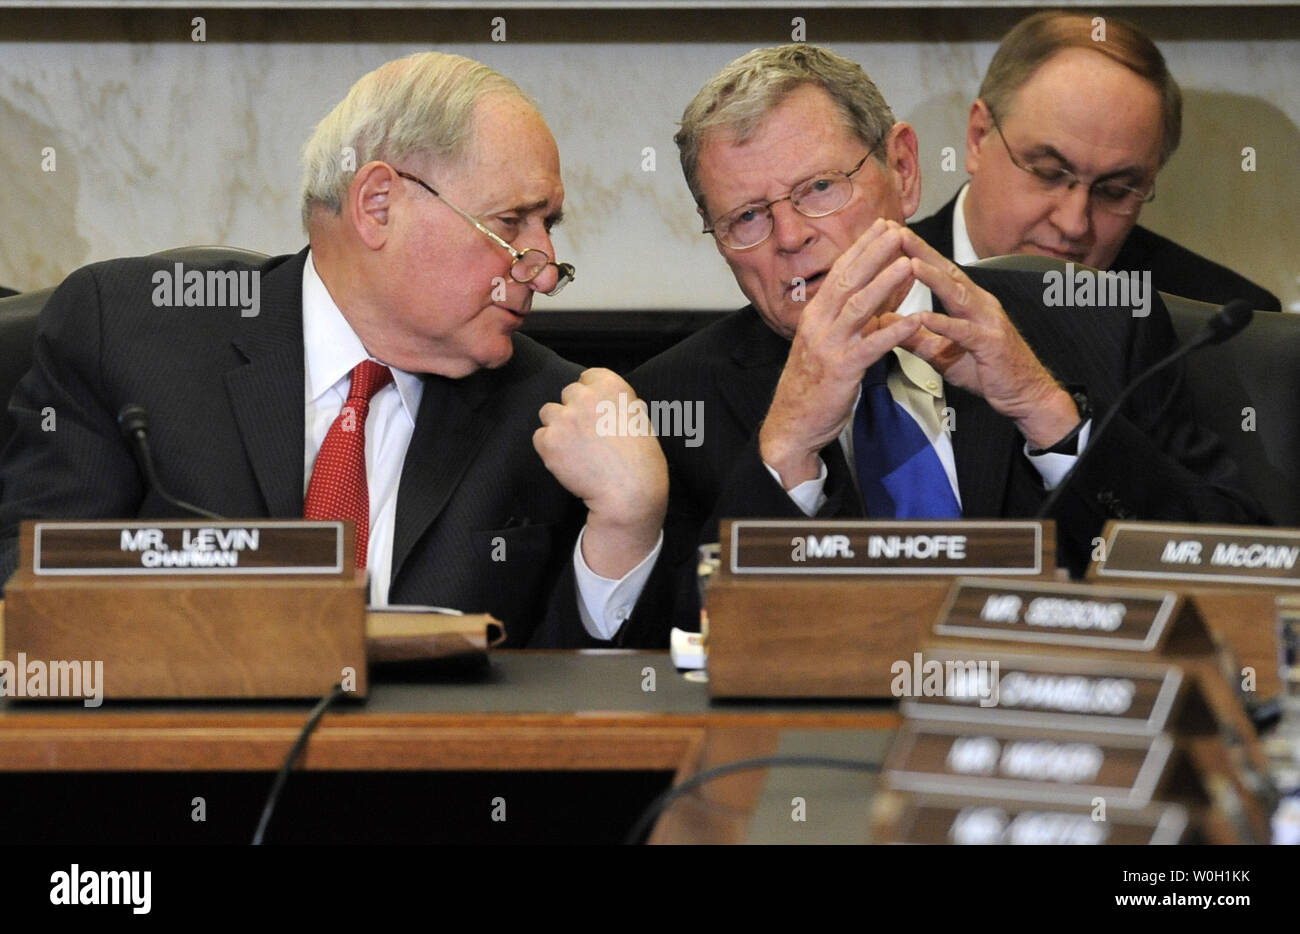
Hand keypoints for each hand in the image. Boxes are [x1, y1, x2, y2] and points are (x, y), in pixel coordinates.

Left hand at [535, 368, 666, 577]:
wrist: (630, 492)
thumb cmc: (641, 461)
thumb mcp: (639, 419)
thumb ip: (617, 404)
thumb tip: (603, 401)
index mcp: (611, 386)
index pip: (588, 377)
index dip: (592, 395)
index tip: (597, 412)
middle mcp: (585, 396)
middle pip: (567, 393)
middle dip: (574, 410)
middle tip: (587, 434)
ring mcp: (564, 418)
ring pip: (549, 412)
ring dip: (558, 427)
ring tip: (576, 448)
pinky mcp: (549, 441)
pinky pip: (540, 437)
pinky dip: (549, 449)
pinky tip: (568, 461)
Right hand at [760, 219, 922, 486]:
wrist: (792, 424)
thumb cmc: (814, 384)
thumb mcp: (833, 342)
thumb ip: (860, 316)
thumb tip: (890, 288)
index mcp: (815, 314)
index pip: (840, 272)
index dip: (863, 247)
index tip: (883, 225)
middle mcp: (818, 324)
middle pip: (848, 280)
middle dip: (875, 254)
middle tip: (898, 230)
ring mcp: (828, 346)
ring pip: (858, 307)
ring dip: (885, 283)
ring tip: (909, 264)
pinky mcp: (841, 370)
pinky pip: (871, 346)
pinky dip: (894, 331)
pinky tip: (914, 320)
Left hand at [896, 225, 1079, 448]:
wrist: (1024, 394)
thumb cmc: (986, 370)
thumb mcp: (942, 353)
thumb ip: (915, 336)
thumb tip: (885, 322)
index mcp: (969, 302)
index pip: (940, 271)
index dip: (917, 252)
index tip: (892, 235)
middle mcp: (980, 304)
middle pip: (948, 272)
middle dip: (922, 251)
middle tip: (897, 233)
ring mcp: (988, 322)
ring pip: (958, 294)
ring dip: (933, 278)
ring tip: (910, 263)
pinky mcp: (990, 344)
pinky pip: (964, 331)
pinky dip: (943, 323)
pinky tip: (923, 317)